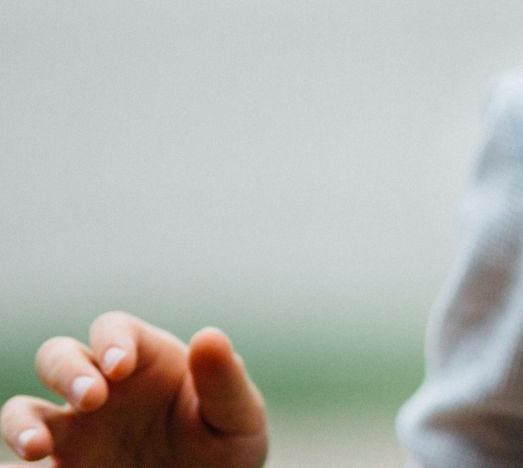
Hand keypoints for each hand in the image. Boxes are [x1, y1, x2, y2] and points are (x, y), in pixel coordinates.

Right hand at [2, 312, 268, 467]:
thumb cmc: (227, 445)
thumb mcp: (238, 417)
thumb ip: (224, 381)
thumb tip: (208, 335)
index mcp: (146, 360)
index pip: (114, 330)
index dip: (112, 341)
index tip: (123, 367)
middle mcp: (102, 389)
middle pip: (59, 357)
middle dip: (67, 371)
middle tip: (93, 399)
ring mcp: (76, 430)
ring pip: (25, 409)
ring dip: (22, 422)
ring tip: (37, 447)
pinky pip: (22, 467)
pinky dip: (10, 467)